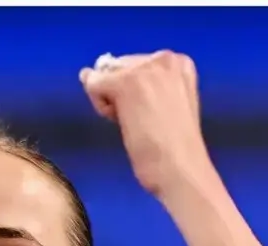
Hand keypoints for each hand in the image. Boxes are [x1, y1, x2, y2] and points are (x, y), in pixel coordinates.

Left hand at [80, 51, 217, 203]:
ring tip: (134, 123)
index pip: (137, 67)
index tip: (146, 114)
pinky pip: (95, 84)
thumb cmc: (170, 149)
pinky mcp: (128, 82)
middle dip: (118, 93)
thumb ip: (142, 90)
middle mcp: (165, 57)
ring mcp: (147, 67)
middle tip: (139, 121)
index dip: (131, 93)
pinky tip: (119, 121)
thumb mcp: (163, 107)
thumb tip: (87, 74)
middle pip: (120, 68)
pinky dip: (99, 105)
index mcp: (179, 63)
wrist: (178, 166)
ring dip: (109, 101)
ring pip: (106, 76)